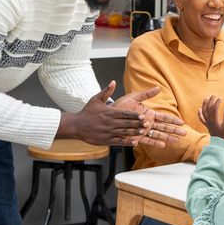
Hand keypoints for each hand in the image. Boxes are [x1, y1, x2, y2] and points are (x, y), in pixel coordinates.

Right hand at [57, 81, 184, 147]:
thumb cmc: (87, 112)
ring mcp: (108, 132)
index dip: (134, 116)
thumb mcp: (96, 99)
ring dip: (134, 133)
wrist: (76, 125)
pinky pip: (118, 142)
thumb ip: (106, 91)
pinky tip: (135, 142)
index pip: (124, 114)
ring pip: (124, 133)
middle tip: (147, 125)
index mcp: (109, 113)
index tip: (143, 116)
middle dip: (137, 124)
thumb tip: (113, 81)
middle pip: (126, 124)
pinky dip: (127, 142)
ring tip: (143, 133)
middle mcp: (109, 123)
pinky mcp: (106, 140)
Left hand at [113, 86, 186, 147]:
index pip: (164, 118)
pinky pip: (147, 140)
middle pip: (164, 127)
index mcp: (149, 114)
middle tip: (184, 134)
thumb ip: (146, 94)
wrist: (108, 115)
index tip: (182, 123)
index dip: (173, 120)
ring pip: (158, 135)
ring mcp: (143, 131)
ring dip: (168, 138)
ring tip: (177, 141)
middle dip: (174, 130)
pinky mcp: (136, 136)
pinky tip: (162, 145)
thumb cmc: (120, 106)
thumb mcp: (134, 97)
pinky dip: (154, 143)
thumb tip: (158, 88)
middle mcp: (147, 123)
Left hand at [197, 94, 223, 140]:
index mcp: (215, 120)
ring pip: (204, 112)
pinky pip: (201, 119)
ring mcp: (207, 123)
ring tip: (206, 98)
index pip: (214, 108)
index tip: (221, 98)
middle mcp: (210, 120)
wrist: (219, 143)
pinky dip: (199, 114)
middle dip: (211, 100)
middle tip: (214, 94)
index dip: (217, 102)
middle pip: (209, 108)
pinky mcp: (207, 125)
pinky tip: (199, 109)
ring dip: (204, 104)